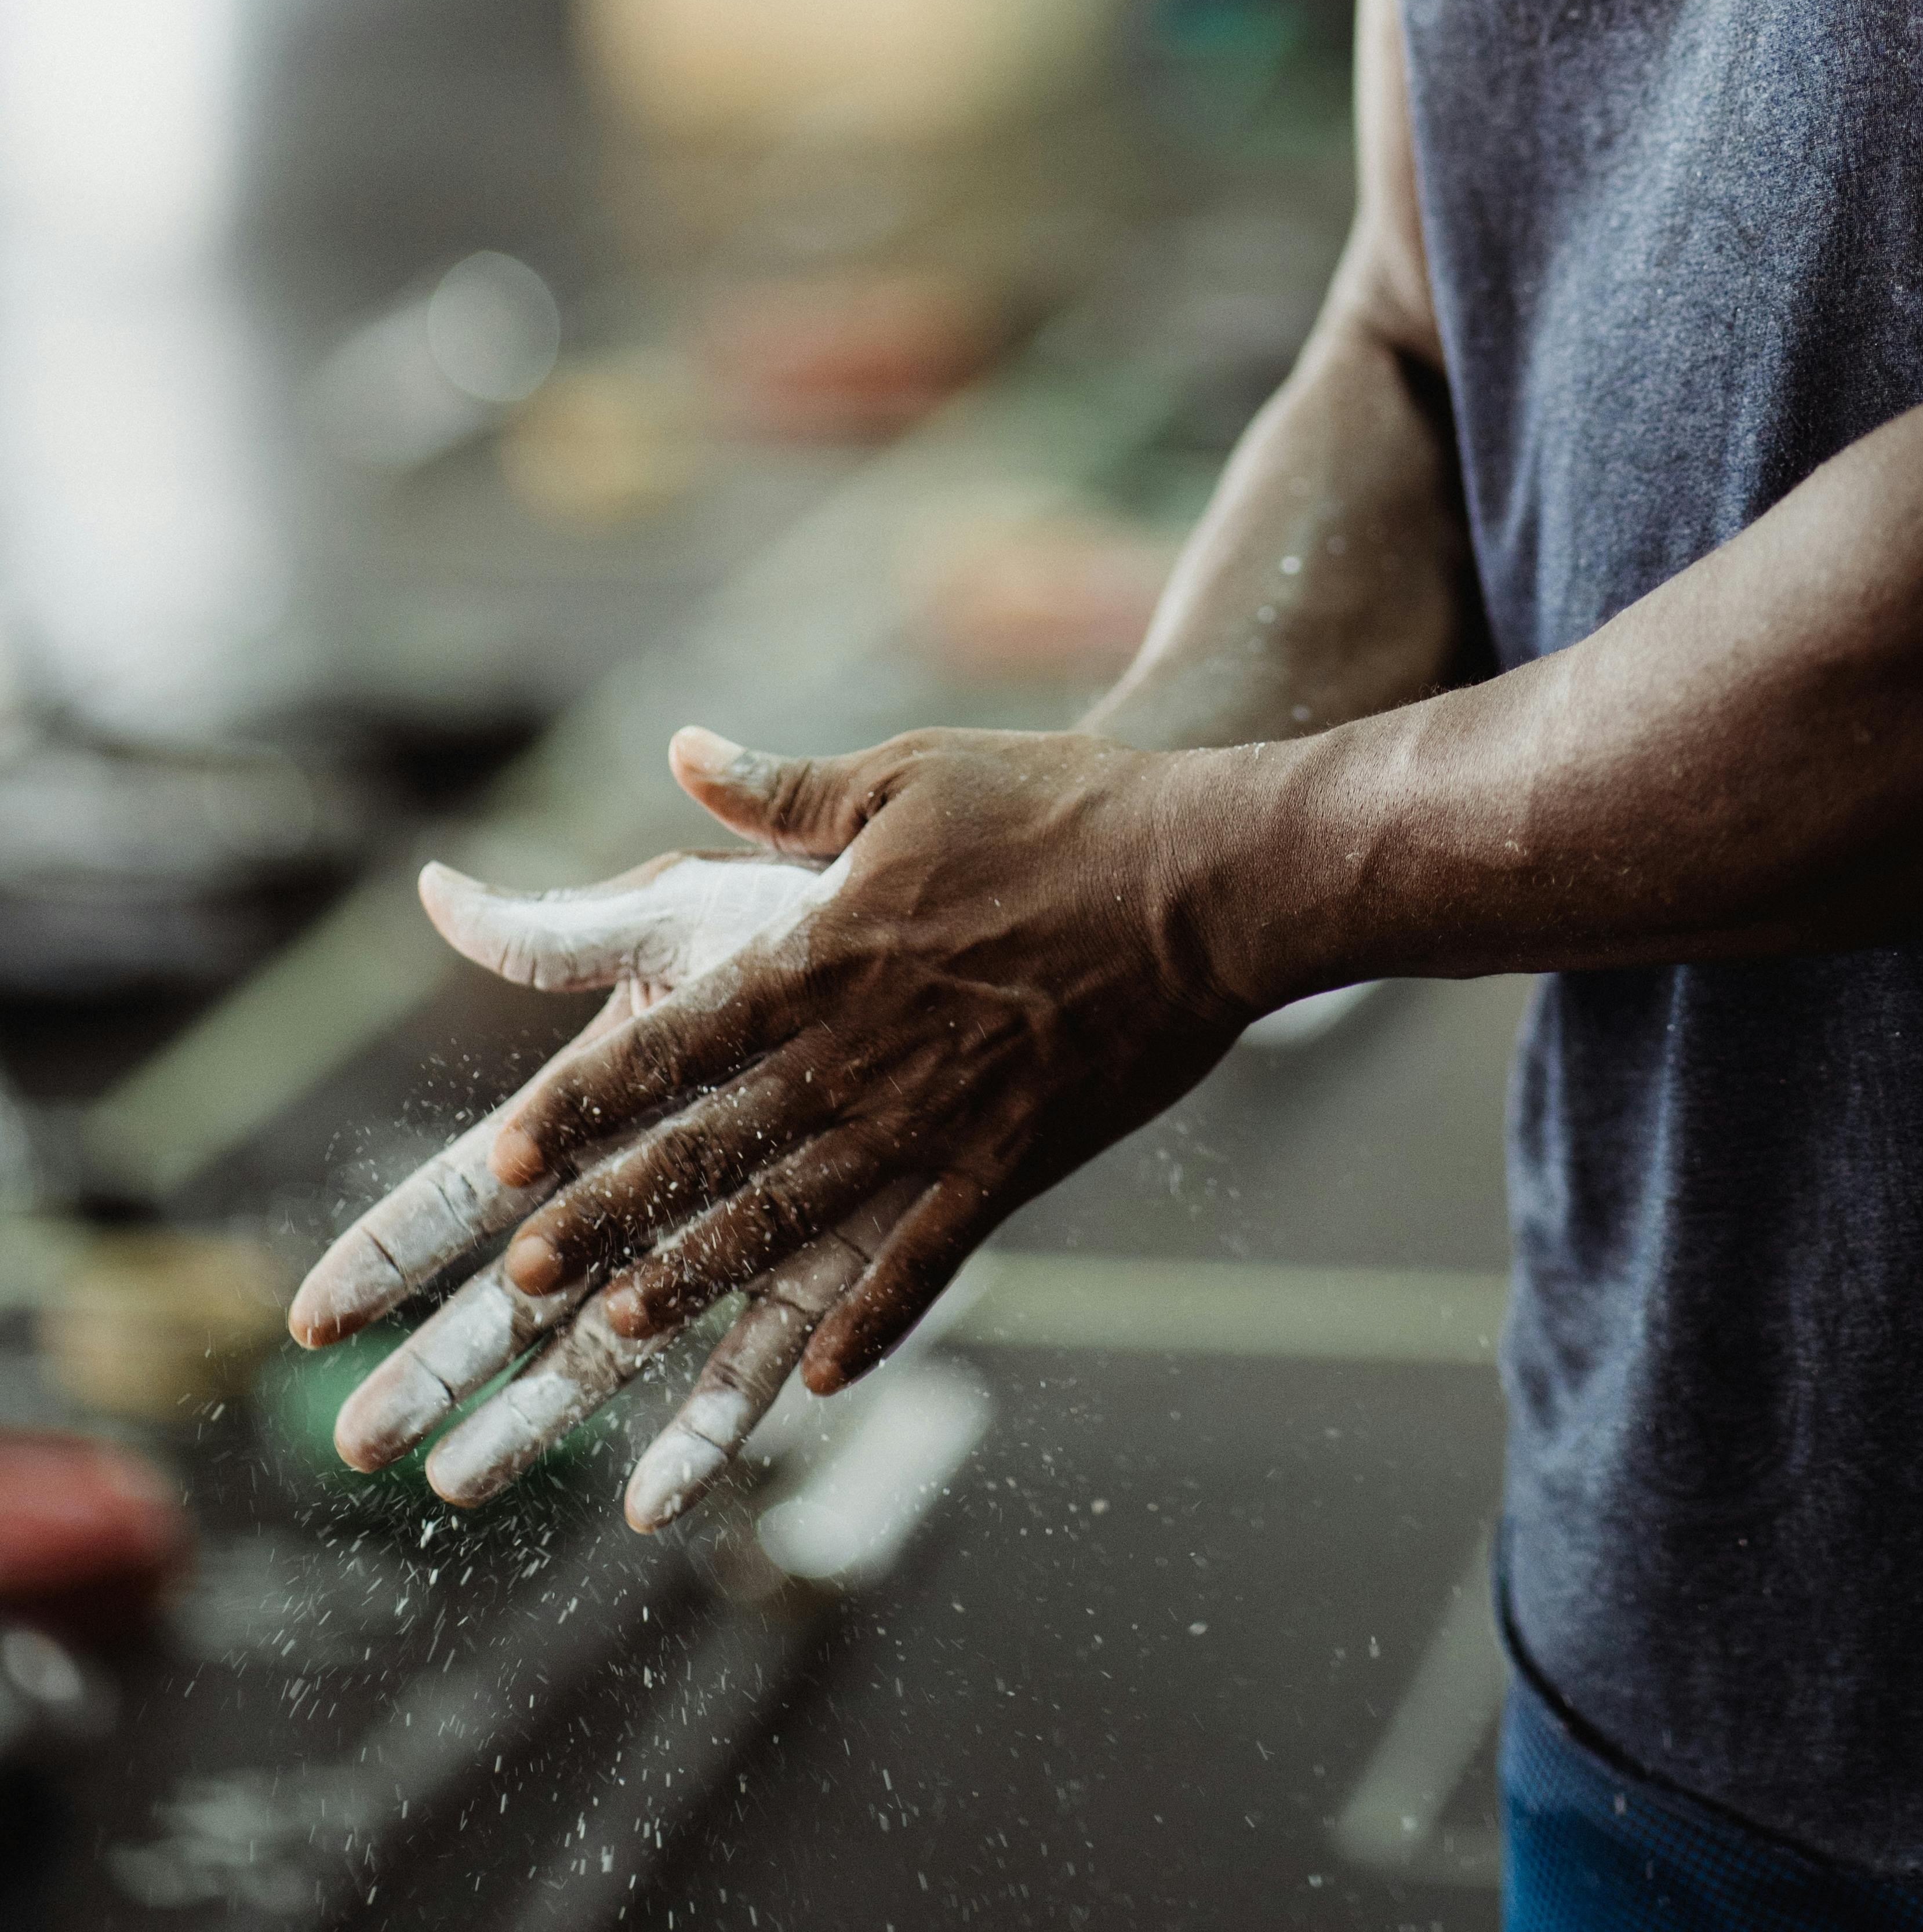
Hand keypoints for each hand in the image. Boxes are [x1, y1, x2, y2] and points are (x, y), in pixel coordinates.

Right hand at [287, 847, 919, 1529]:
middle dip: (438, 1361)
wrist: (957, 943)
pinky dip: (713, 1433)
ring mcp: (729, 1232)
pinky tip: (661, 1507)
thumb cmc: (808, 910)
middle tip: (356, 1442)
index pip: (472, 1186)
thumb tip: (437, 891)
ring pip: (615, 1348)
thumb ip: (566, 928)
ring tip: (459, 1486)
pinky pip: (760, 1361)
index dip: (394, 1246)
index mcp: (604, 1101)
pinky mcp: (823, 1264)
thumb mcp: (683, 912)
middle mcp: (653, 1181)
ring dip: (540, 1417)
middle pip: (522, 1290)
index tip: (316, 1317)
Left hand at [489, 723, 1247, 1401]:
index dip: (588, 1101)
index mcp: (830, 953)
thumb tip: (683, 751)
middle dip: (612, 1212)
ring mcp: (942, 1118)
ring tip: (619, 1331)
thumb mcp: (912, 776)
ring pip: (797, 1217)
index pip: (679, 1041)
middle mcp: (867, 1050)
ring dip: (703, 1276)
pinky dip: (869, 1323)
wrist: (1207, 878)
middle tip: (521, 1276)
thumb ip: (788, 788)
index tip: (508, 1153)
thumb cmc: (1061, 808)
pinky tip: (815, 1378)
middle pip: (715, 1146)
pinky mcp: (1016, 1160)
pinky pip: (926, 1260)